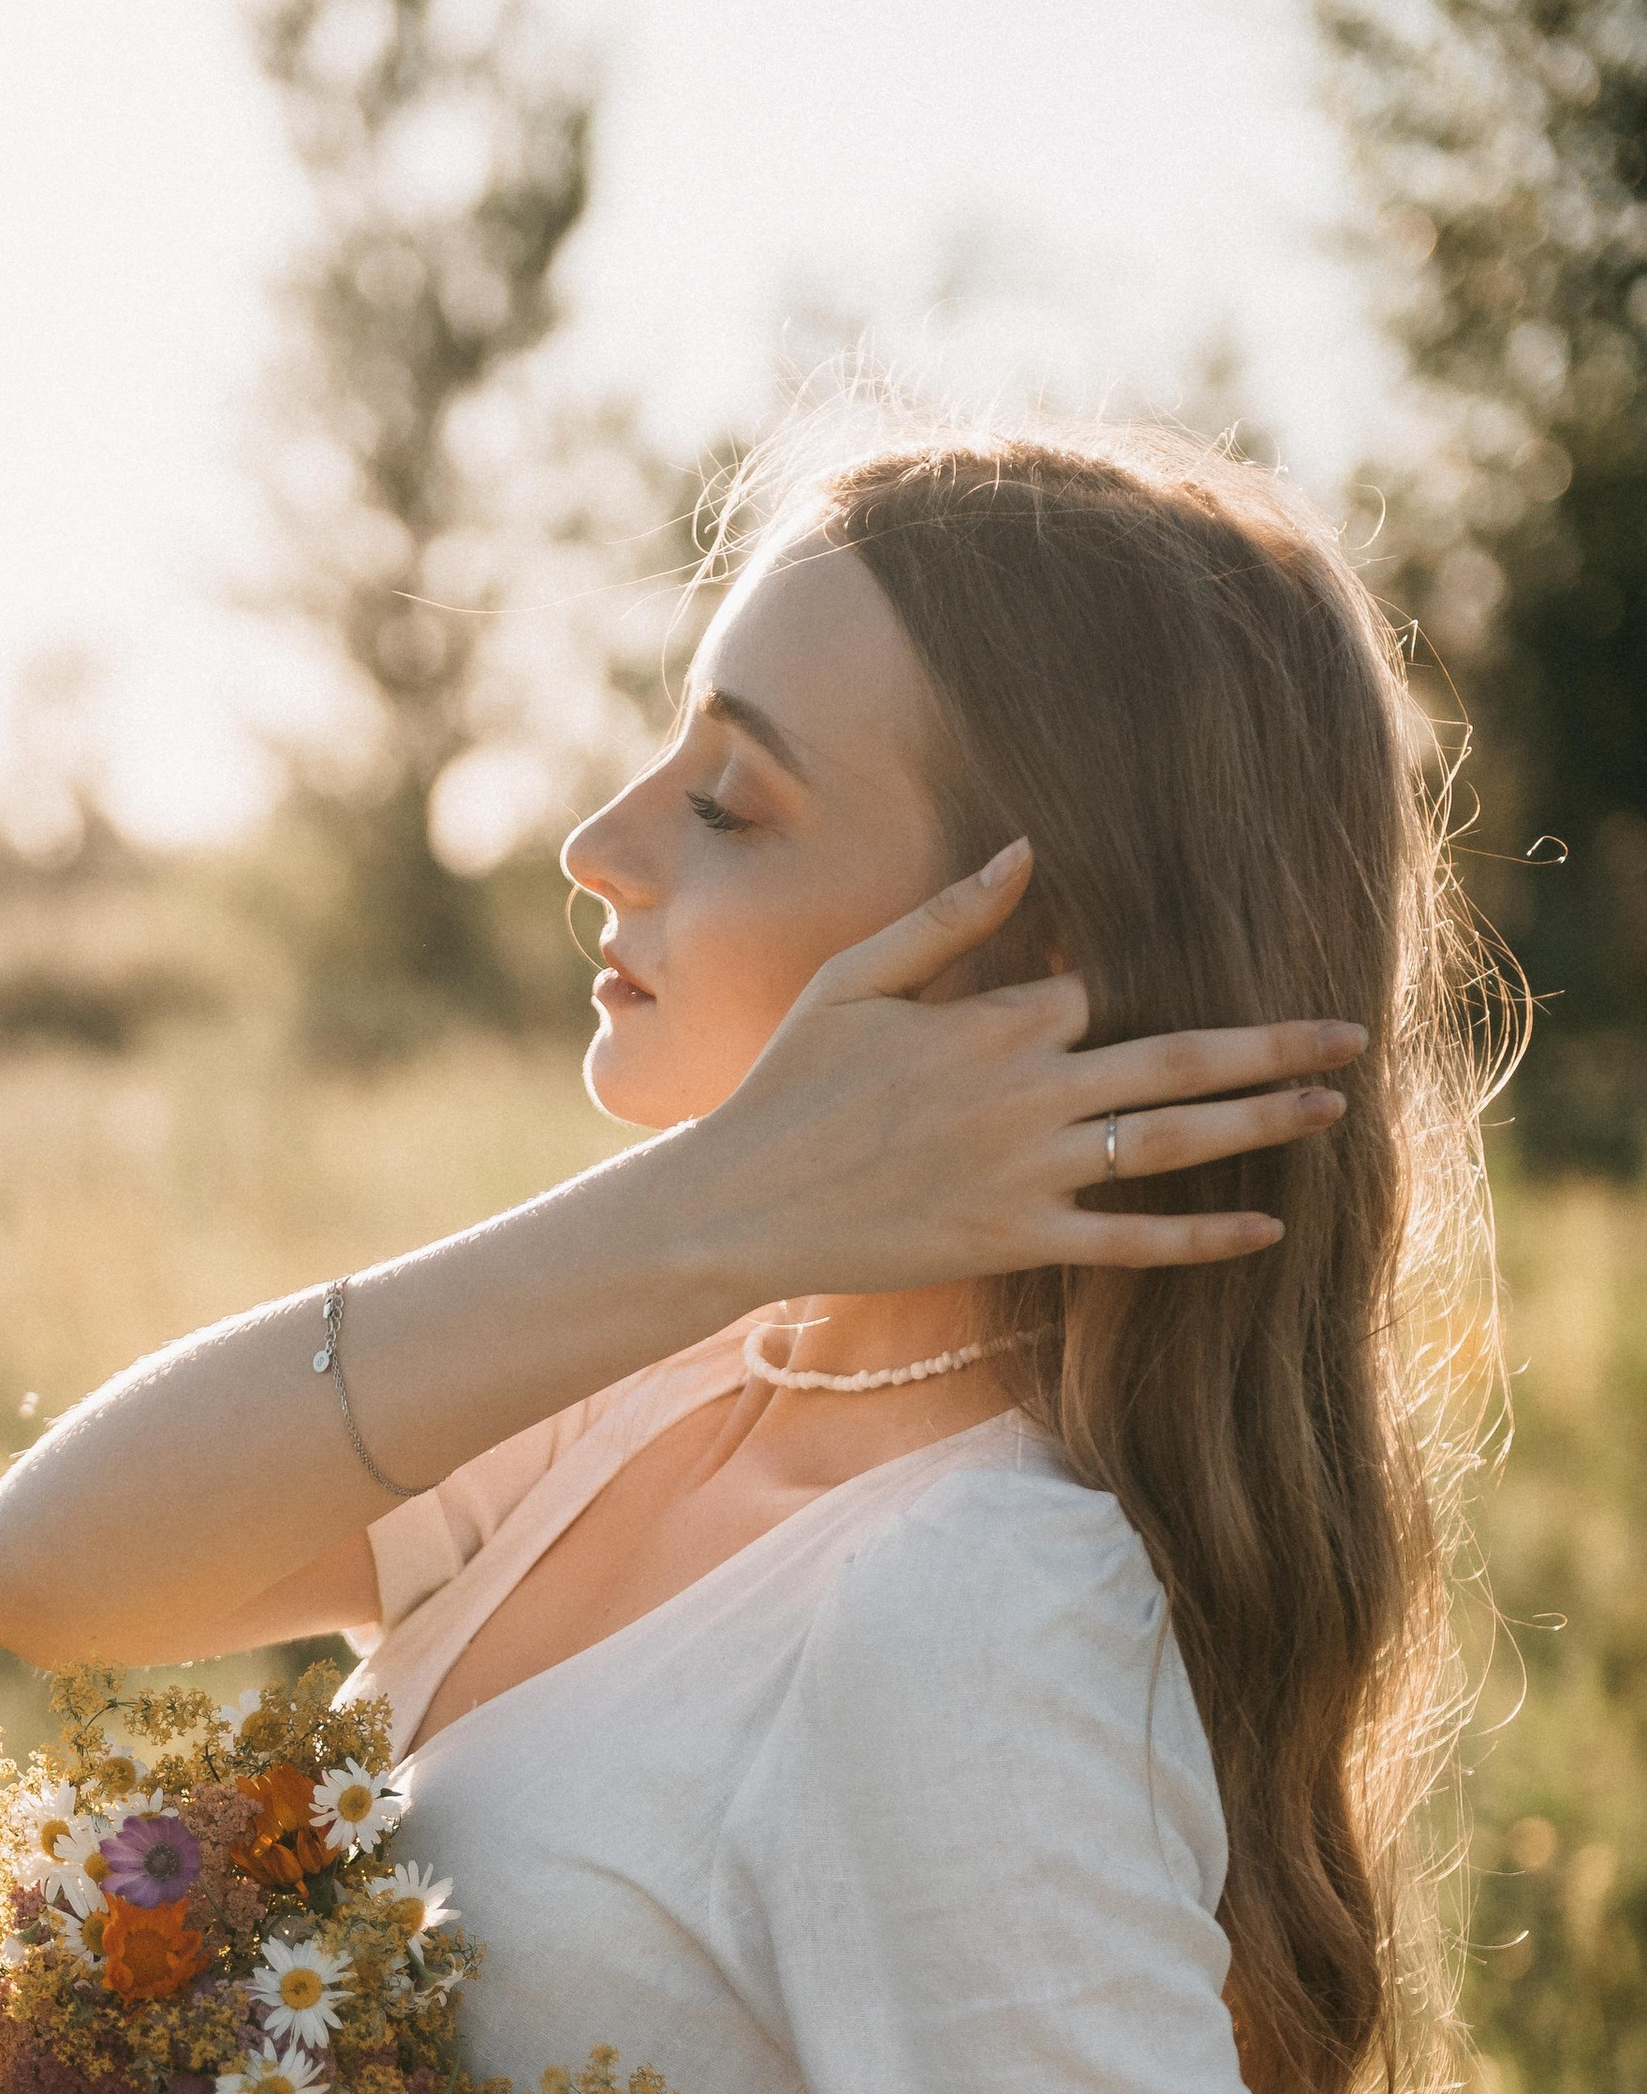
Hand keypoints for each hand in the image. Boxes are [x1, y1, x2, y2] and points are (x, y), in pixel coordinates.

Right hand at [672, 840, 1361, 1294]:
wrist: (738, 1207)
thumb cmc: (787, 1087)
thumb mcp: (854, 980)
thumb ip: (949, 918)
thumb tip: (1028, 849)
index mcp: (992, 1023)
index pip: (1099, 989)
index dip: (1137, 979)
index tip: (1189, 963)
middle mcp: (1026, 1094)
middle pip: (1177, 1059)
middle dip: (1274, 1045)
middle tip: (1355, 1033)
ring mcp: (1028, 1174)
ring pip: (1170, 1146)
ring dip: (1261, 1125)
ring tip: (1331, 1108)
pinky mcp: (1015, 1242)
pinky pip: (1127, 1244)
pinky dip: (1200, 1239)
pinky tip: (1266, 1229)